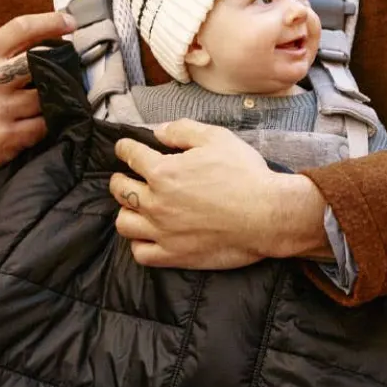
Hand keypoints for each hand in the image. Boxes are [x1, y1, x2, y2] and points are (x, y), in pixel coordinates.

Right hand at [0, 11, 74, 171]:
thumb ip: (5, 48)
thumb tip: (49, 33)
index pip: (21, 28)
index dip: (50, 21)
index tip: (69, 22)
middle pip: (40, 61)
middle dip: (56, 63)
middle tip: (63, 67)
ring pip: (46, 96)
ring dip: (52, 96)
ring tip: (46, 97)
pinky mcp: (7, 137)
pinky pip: (44, 125)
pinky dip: (47, 121)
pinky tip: (38, 119)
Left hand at [110, 119, 328, 268]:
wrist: (267, 216)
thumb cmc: (245, 175)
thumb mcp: (216, 138)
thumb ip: (182, 130)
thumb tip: (158, 132)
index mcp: (163, 172)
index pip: (130, 156)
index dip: (125, 148)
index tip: (124, 148)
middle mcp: (156, 202)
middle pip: (120, 190)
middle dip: (120, 179)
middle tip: (127, 176)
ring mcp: (163, 232)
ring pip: (124, 223)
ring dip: (126, 211)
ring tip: (136, 206)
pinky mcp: (174, 255)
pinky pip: (140, 253)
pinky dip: (139, 243)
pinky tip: (147, 235)